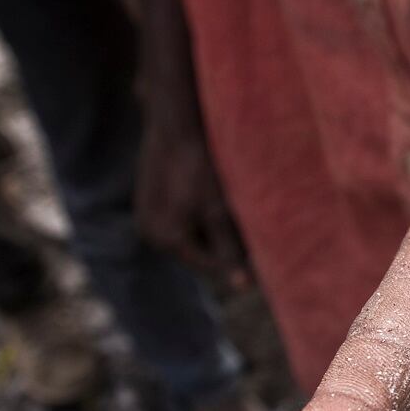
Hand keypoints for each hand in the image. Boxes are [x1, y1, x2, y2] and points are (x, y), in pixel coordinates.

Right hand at [135, 99, 245, 279]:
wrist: (174, 123)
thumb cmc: (199, 164)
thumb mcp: (218, 209)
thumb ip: (228, 249)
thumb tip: (243, 287)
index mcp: (166, 239)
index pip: (209, 265)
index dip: (237, 264)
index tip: (263, 262)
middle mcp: (149, 233)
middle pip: (197, 251)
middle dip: (224, 245)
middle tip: (252, 230)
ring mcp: (145, 216)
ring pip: (189, 234)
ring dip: (211, 228)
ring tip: (231, 208)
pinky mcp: (147, 201)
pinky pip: (178, 218)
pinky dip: (197, 213)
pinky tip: (211, 195)